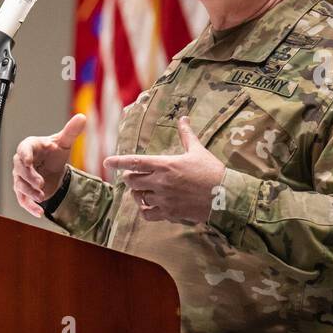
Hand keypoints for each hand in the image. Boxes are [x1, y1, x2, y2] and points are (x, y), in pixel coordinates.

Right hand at [13, 114, 86, 217]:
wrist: (53, 168)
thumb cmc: (55, 152)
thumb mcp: (64, 142)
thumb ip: (71, 131)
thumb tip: (82, 117)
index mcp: (29, 147)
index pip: (23, 149)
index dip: (25, 155)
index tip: (28, 161)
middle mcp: (22, 162)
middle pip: (19, 169)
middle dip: (29, 177)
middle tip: (40, 184)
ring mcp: (21, 177)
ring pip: (20, 185)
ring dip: (29, 192)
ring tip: (42, 197)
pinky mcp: (24, 190)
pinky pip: (22, 199)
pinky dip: (29, 207)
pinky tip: (39, 213)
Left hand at [103, 117, 225, 223]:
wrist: (225, 195)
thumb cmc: (212, 171)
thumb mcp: (198, 151)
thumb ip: (186, 135)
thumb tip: (184, 119)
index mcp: (166, 164)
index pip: (135, 161)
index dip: (119, 161)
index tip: (107, 161)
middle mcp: (161, 182)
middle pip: (132, 181)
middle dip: (130, 178)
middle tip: (134, 177)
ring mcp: (164, 198)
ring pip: (138, 197)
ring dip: (138, 194)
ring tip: (143, 191)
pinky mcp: (169, 212)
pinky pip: (147, 214)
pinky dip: (145, 210)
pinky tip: (149, 205)